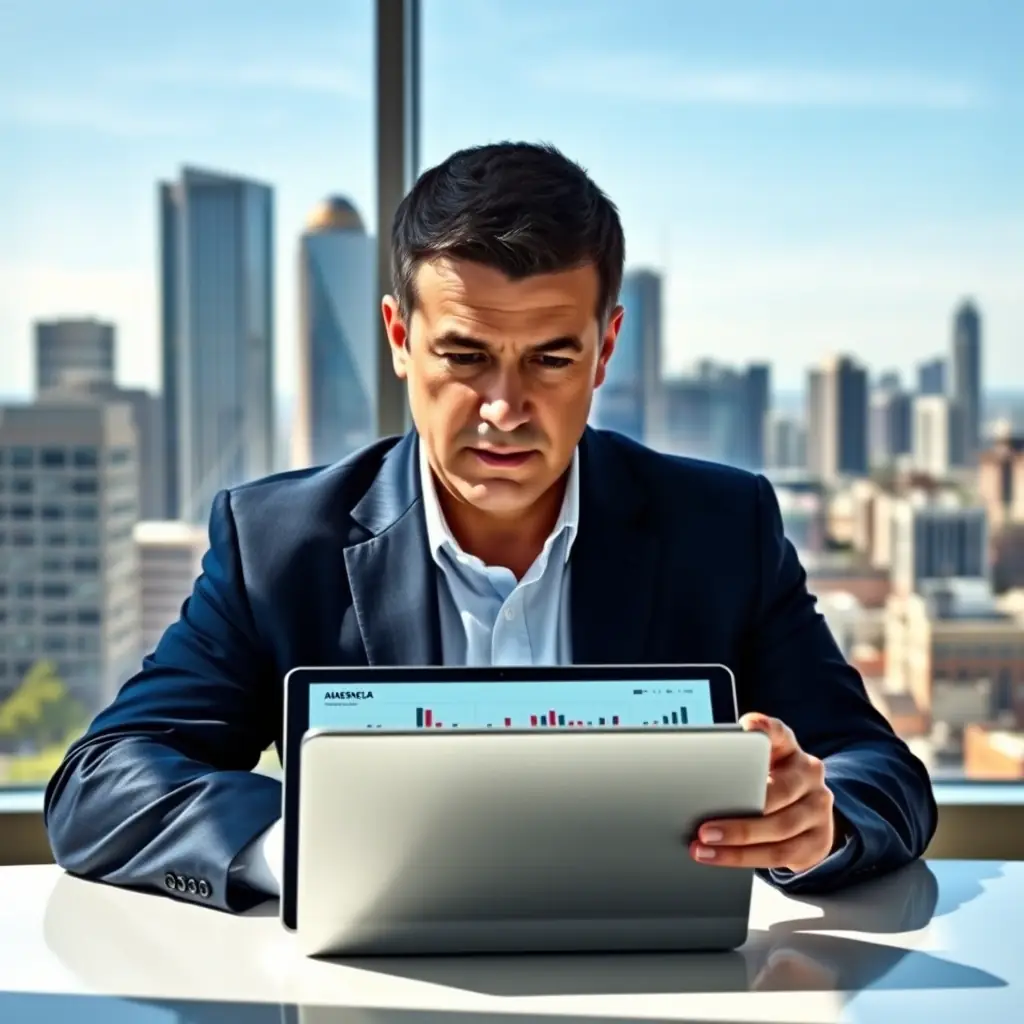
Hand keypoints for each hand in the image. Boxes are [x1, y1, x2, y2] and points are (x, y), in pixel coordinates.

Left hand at [689, 713, 835, 873]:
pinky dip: (747, 858)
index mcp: (788, 749)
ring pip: (779, 829)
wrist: (805, 815)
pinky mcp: (818, 840)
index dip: (766, 728)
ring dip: (737, 843)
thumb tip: (688, 771)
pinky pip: (782, 854)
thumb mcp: (756, 765)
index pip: (779, 732)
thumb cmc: (767, 783)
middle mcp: (808, 774)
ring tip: (704, 846)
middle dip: (740, 813)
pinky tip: (721, 858)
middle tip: (703, 827)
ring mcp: (818, 808)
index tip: (748, 727)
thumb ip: (732, 761)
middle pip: (779, 792)